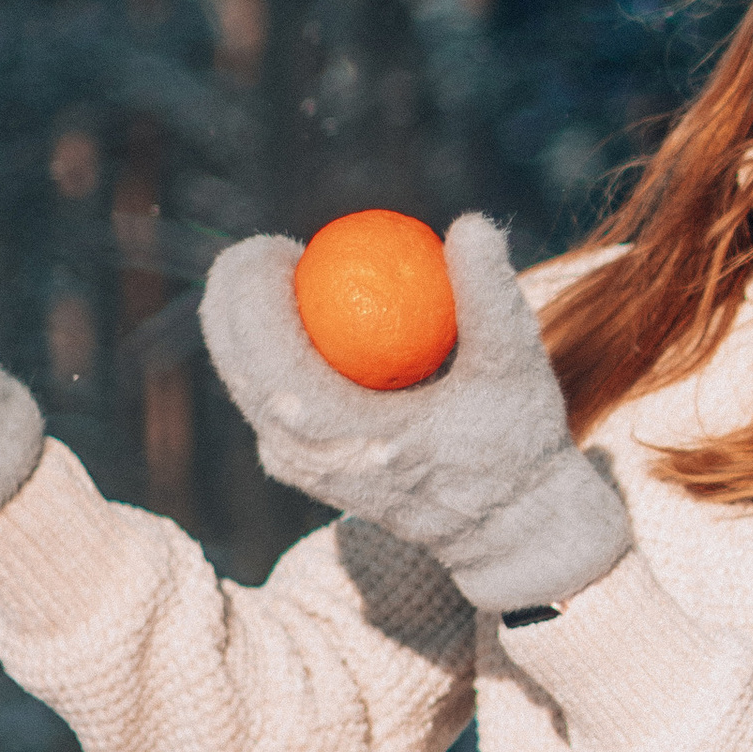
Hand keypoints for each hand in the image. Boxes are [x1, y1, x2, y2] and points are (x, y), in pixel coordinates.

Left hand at [199, 214, 630, 613]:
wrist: (507, 528)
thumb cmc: (515, 446)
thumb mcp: (517, 368)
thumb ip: (491, 295)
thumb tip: (471, 223)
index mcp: (344, 438)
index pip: (269, 357)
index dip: (256, 294)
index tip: (284, 246)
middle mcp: (306, 460)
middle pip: (237, 365)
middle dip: (235, 294)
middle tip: (274, 248)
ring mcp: (298, 470)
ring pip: (242, 384)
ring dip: (245, 322)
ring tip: (283, 270)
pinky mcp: (302, 469)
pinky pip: (264, 399)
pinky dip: (268, 352)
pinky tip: (299, 314)